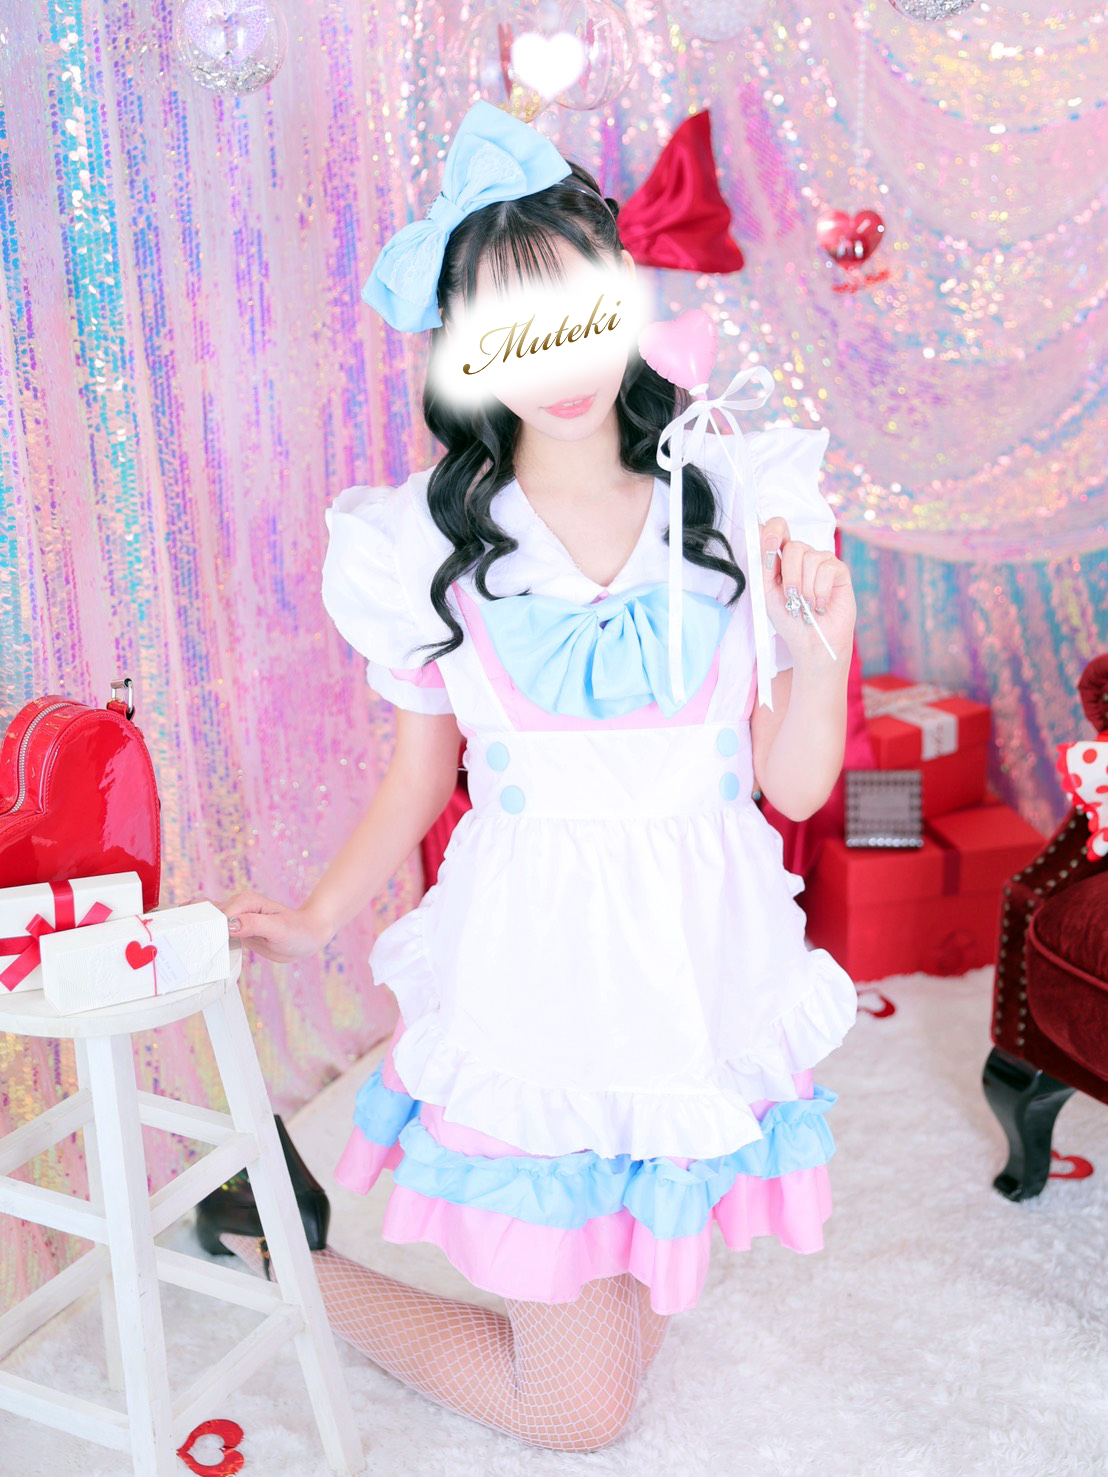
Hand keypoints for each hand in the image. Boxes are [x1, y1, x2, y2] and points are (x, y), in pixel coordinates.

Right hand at [187, 889, 331, 963]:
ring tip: (173, 944)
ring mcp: (234, 917)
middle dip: (188, 923)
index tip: (192, 943)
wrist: (308, 935)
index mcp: (245, 902)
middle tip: (171, 941)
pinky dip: (201, 935)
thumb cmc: (297, 931)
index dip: (204, 927)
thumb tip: (228, 924)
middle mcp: (236, 906)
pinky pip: (213, 930)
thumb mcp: (277, 929)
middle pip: (203, 911)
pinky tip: (190, 946)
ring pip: (205, 919)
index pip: (216, 914)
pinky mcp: (234, 928)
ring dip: (191, 928)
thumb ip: (253, 925)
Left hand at [759, 516, 856, 662]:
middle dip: (790, 576)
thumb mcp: (768, 591)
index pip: (779, 530)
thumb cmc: (789, 619)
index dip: (775, 531)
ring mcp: (822, 562)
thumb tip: (759, 529)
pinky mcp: (839, 571)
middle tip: (791, 597)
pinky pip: (827, 569)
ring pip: (810, 558)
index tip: (771, 543)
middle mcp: (803, 557)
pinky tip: (820, 605)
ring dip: (805, 588)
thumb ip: (765, 563)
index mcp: (783, 559)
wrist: (811, 641)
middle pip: (794, 546)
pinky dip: (820, 591)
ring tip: (807, 604)